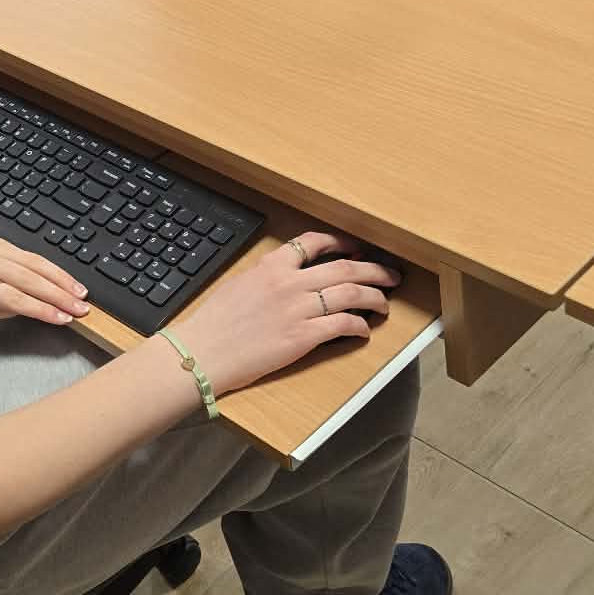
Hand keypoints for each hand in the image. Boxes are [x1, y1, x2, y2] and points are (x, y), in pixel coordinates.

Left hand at [0, 235, 91, 325]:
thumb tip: (29, 310)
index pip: (15, 298)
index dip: (42, 310)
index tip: (64, 319)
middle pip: (30, 278)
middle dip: (60, 295)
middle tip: (83, 308)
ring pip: (35, 262)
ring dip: (61, 278)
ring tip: (81, 293)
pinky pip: (30, 254)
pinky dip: (51, 266)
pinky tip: (65, 277)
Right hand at [168, 231, 397, 395]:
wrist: (204, 350)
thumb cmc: (214, 324)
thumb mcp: (239, 287)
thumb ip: (266, 280)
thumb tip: (287, 282)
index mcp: (270, 267)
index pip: (313, 243)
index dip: (341, 243)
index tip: (355, 248)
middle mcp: (288, 282)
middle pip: (344, 268)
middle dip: (373, 270)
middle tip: (389, 275)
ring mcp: (298, 309)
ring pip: (351, 294)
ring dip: (374, 297)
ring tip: (384, 302)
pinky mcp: (303, 336)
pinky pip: (343, 325)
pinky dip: (359, 326)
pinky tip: (364, 330)